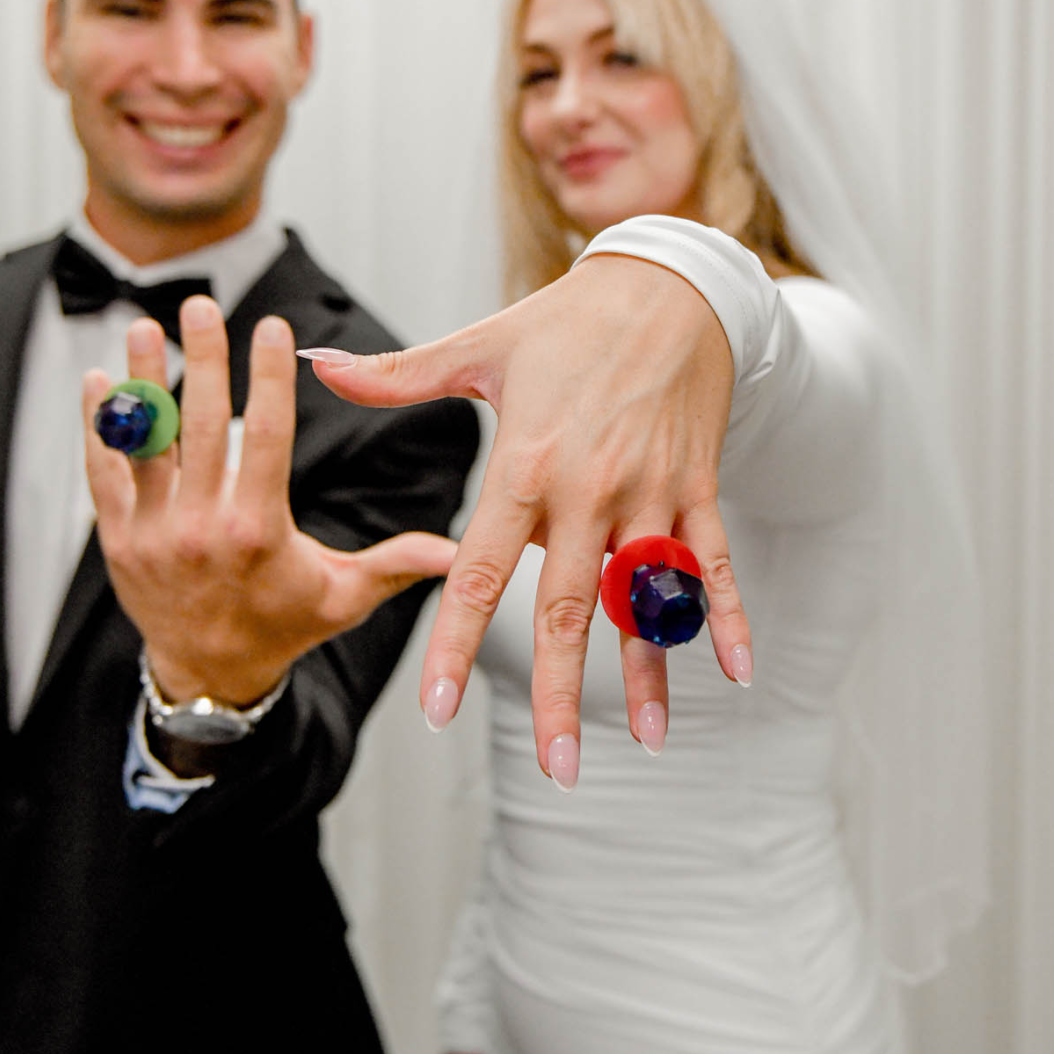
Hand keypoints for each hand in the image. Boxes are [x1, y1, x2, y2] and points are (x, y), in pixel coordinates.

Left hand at [82, 297, 457, 712]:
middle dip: (203, 358)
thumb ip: (397, 563)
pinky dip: (99, 424)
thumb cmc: (282, 626)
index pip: (265, 437)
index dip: (267, 377)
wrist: (209, 677)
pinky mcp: (118, 538)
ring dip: (144, 379)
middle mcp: (202, 529)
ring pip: (145, 441)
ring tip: (145, 327)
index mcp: (260, 532)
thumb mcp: (344, 597)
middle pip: (201, 426)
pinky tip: (100, 379)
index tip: (271, 328)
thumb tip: (456, 552)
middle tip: (201, 305)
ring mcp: (154, 533)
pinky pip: (103, 471)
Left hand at [305, 255, 750, 786]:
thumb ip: (399, 376)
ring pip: (645, 598)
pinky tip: (733, 673)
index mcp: (525, 464)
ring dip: (650, 672)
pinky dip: (724, 615)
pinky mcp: (696, 485)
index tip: (438, 709)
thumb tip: (320, 367)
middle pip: (567, 608)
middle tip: (557, 768)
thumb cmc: (564, 321)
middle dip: (560, 693)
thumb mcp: (480, 347)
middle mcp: (588, 489)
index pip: (481, 571)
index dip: (457, 643)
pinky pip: (713, 562)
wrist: (665, 284)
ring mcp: (649, 491)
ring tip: (646, 740)